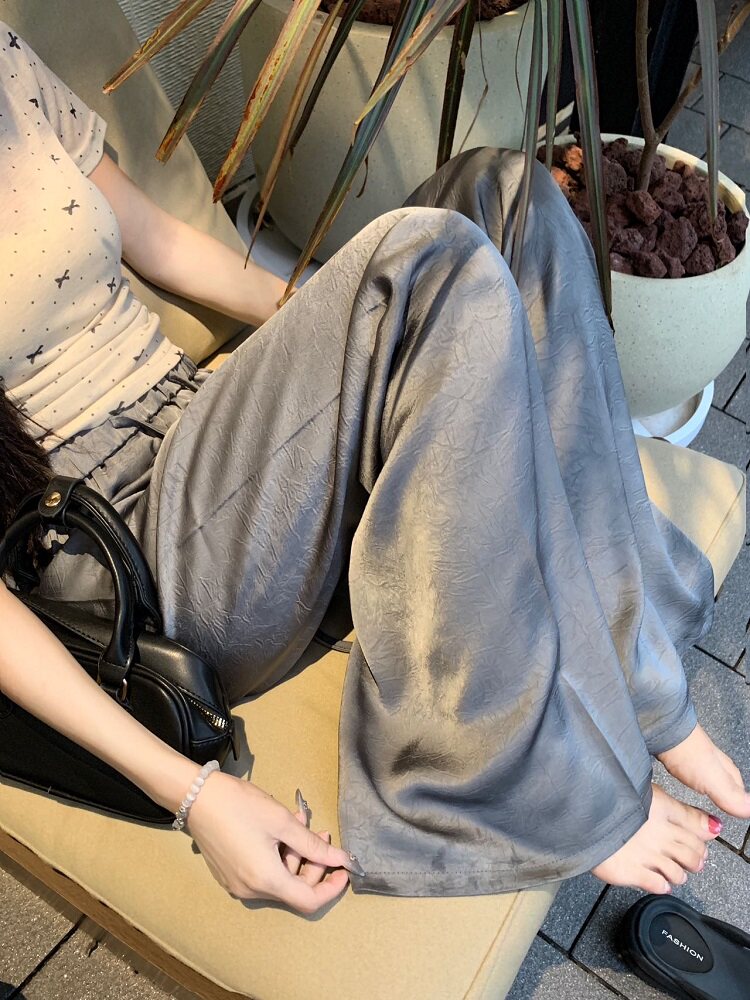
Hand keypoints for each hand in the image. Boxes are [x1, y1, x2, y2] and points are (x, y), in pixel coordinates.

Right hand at [185, 772, 352, 913]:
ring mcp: (237, 884)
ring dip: (295, 854)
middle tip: (320, 832)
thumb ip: (313, 845)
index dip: (331, 888)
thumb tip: (340, 859)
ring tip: (298, 822)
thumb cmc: (241, 806)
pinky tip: (279, 830)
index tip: (344, 869)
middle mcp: (251, 890)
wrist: (197, 797)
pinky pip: (262, 873)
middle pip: (294, 888)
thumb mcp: (283, 822)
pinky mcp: (229, 875)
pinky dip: (278, 856)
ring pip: (279, 878)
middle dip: (313, 862)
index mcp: (266, 880)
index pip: (309, 901)